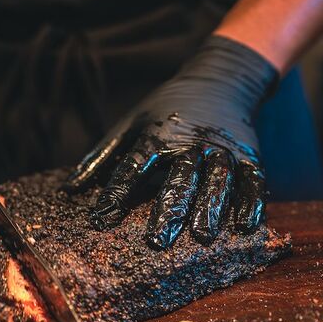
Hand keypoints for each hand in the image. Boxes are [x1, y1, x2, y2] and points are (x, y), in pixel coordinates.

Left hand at [65, 36, 277, 248]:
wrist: (221, 80)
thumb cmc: (167, 109)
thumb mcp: (131, 124)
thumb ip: (102, 156)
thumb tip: (69, 189)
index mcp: (158, 135)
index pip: (134, 166)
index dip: (117, 191)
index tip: (101, 217)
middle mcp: (191, 143)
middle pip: (179, 179)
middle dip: (168, 209)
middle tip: (157, 241)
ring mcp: (223, 150)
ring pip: (217, 181)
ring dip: (210, 208)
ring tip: (202, 236)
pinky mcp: (250, 156)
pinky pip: (253, 180)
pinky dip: (251, 201)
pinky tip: (245, 226)